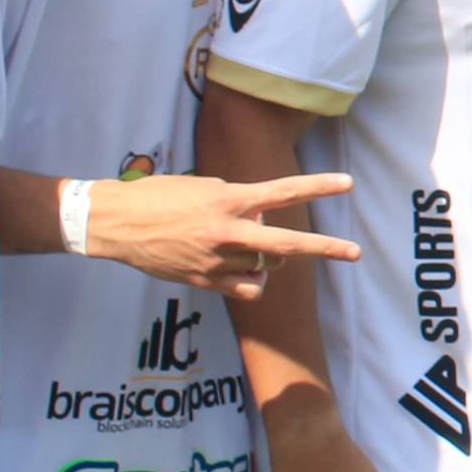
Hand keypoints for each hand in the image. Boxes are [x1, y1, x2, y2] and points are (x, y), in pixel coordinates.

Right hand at [89, 173, 360, 297]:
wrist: (115, 224)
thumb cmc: (159, 197)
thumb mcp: (202, 187)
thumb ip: (238, 202)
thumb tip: (264, 221)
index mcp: (227, 200)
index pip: (283, 192)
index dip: (319, 187)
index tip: (348, 183)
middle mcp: (227, 231)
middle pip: (288, 245)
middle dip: (326, 249)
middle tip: (356, 252)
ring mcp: (217, 260)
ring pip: (266, 266)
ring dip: (266, 257)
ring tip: (243, 244)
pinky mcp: (206, 281)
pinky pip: (249, 288)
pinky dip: (255, 281)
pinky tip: (244, 270)